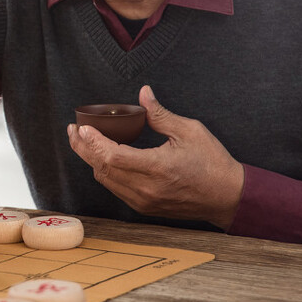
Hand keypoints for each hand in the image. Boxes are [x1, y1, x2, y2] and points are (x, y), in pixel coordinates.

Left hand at [67, 85, 244, 228]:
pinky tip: (103, 157)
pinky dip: (105, 172)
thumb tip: (143, 93)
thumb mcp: (189, 131)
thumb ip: (160, 114)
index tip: (82, 127)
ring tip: (84, 141)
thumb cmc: (212, 162)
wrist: (228, 196)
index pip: (112, 156)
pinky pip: (115, 188)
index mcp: (157, 168)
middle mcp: (146, 188)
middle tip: (74, 130)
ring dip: (91, 160)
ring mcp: (143, 201)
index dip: (92, 142)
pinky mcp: (144, 207)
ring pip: (105, 179)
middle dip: (82, 148)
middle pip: (101, 168)